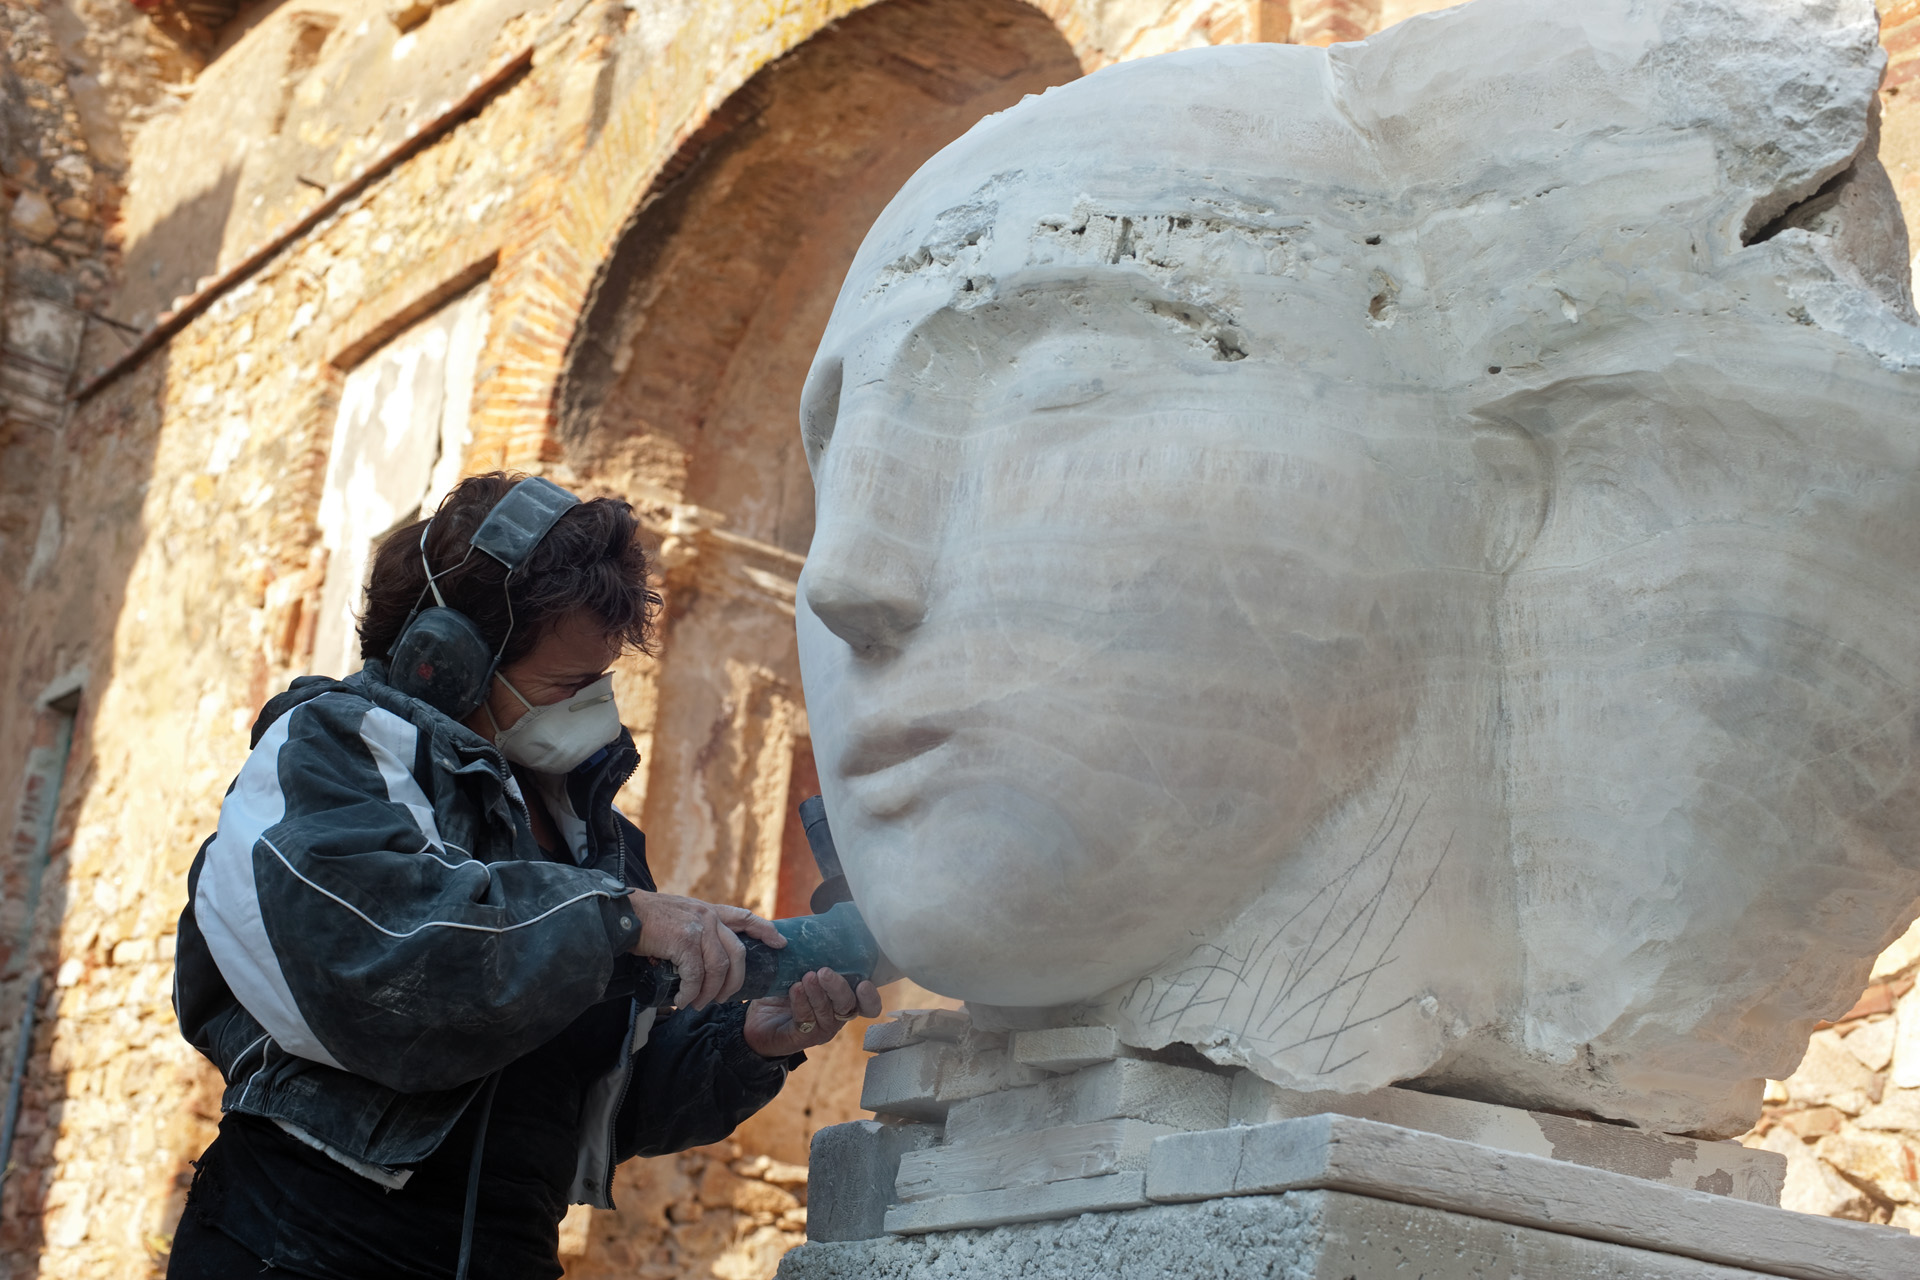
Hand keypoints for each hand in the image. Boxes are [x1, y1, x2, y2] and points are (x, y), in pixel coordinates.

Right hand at [626, 890, 784, 1008]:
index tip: (780, 943)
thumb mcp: (679, 918)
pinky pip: (696, 975)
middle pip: (737, 953)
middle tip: (725, 999)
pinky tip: (682, 999)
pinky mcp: (684, 941)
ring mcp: (698, 928)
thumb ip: (695, 932)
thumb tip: (700, 964)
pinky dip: (690, 992)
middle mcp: (708, 917)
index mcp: (709, 911)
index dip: (765, 930)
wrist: (622, 914)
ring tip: (696, 1003)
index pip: (745, 917)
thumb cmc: (646, 920)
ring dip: (709, 992)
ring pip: (718, 968)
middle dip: (734, 981)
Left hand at [743, 967, 882, 1057]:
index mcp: (842, 999)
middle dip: (838, 987)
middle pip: (849, 1005)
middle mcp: (836, 1016)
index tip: (864, 983)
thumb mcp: (800, 969)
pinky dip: (801, 1003)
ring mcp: (821, 1029)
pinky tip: (794, 989)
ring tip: (806, 977)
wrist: (756, 1017)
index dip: (871, 996)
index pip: (868, 1004)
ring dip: (818, 994)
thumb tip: (817, 923)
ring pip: (828, 1013)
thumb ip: (812, 955)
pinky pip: (806, 1020)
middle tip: (824, 972)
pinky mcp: (803, 1037)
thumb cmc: (784, 989)